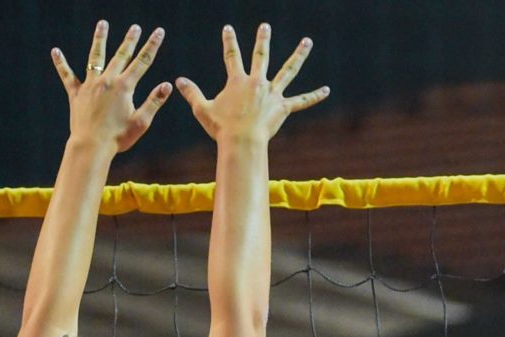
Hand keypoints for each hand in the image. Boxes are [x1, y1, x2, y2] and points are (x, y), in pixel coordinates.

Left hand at [52, 22, 171, 153]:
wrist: (91, 146)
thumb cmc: (118, 138)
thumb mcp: (141, 122)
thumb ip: (154, 101)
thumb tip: (167, 85)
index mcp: (125, 87)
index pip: (143, 61)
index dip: (152, 45)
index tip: (159, 31)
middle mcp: (108, 81)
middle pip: (121, 55)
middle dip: (130, 40)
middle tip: (135, 27)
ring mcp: (90, 86)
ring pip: (96, 57)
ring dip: (100, 39)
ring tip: (103, 24)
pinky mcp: (76, 94)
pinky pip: (67, 75)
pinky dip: (61, 63)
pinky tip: (55, 51)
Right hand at [175, 24, 325, 144]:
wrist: (242, 142)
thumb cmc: (221, 128)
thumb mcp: (202, 110)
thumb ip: (192, 93)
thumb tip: (177, 81)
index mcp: (238, 81)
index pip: (231, 56)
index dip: (229, 41)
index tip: (228, 28)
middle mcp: (257, 82)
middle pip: (261, 56)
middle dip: (262, 39)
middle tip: (265, 26)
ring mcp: (272, 93)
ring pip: (288, 70)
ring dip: (298, 55)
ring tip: (307, 42)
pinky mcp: (283, 107)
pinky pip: (301, 101)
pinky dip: (314, 96)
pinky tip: (326, 90)